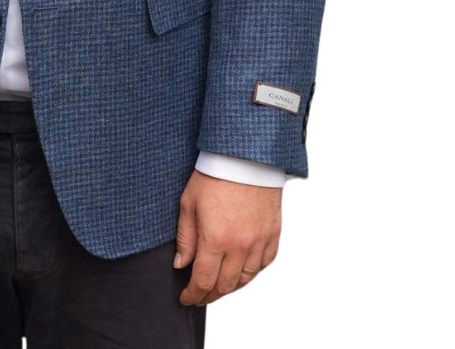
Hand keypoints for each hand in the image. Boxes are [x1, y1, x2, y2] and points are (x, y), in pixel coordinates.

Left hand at [174, 168, 281, 305]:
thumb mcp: (188, 203)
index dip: (193, 294)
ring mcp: (259, 241)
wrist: (245, 155)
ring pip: (246, 279)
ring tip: (219, 286)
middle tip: (200, 295)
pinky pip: (264, 264)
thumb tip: (181, 265)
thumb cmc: (214, 174)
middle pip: (225, 285)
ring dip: (231, 287)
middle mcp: (240, 246)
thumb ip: (185, 238)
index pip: (203, 280)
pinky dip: (252, 272)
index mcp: (215, 239)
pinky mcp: (273, 234)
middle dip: (209, 295)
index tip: (186, 298)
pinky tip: (242, 270)